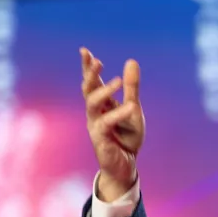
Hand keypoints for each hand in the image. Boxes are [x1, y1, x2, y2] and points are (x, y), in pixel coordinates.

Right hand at [81, 47, 144, 201]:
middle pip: (88, 90)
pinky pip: (106, 124)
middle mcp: (95, 113)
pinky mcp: (100, 139)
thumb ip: (131, 88)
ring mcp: (95, 125)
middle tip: (97, 61)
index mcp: (102, 104)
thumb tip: (131, 61)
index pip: (92, 82)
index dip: (87, 67)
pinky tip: (130, 108)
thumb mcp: (133, 109)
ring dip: (104, 91)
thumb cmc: (127, 137)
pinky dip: (118, 114)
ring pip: (92, 104)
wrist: (126, 165)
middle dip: (90, 75)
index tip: (84, 51)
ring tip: (118, 80)